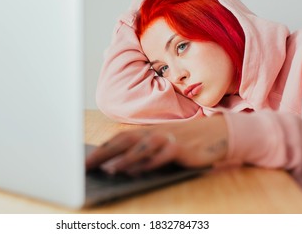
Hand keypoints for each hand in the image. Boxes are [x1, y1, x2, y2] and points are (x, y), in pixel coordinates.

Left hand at [85, 114, 228, 175]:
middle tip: (87, 165)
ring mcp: (167, 140)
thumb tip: (117, 164)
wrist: (216, 132)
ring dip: (124, 159)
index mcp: (146, 131)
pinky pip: (163, 157)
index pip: (119, 139)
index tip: (85, 160)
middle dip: (104, 154)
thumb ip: (143, 148)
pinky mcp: (181, 149)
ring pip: (141, 149)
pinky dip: (150, 163)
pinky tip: (139, 171)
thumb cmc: (185, 138)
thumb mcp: (162, 140)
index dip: (101, 149)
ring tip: (109, 170)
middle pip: (124, 142)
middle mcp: (154, 133)